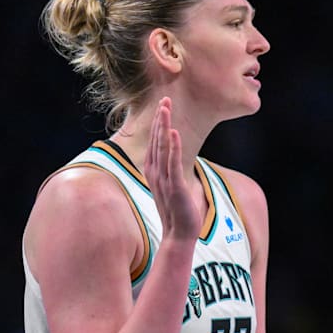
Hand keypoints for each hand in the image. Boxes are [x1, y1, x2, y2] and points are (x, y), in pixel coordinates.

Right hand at [145, 97, 200, 241]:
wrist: (178, 234)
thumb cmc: (176, 210)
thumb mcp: (169, 186)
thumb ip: (168, 170)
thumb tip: (171, 157)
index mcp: (154, 171)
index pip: (155, 142)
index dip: (158, 123)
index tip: (163, 105)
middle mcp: (155, 173)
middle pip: (156, 140)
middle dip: (160, 119)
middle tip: (165, 98)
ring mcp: (163, 180)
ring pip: (162, 148)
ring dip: (164, 127)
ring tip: (166, 109)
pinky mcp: (174, 187)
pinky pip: (173, 164)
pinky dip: (173, 148)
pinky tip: (173, 133)